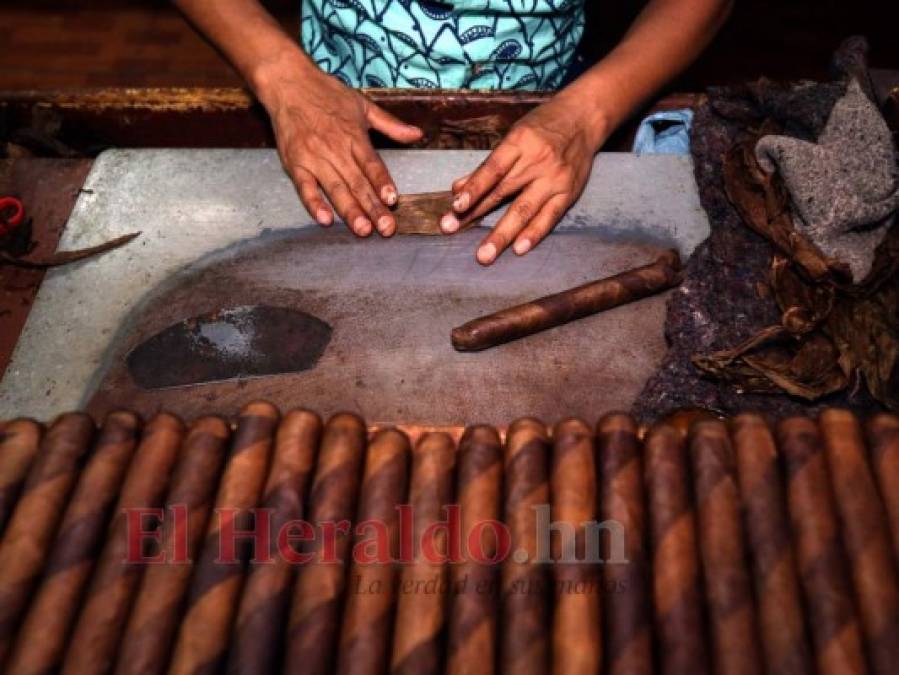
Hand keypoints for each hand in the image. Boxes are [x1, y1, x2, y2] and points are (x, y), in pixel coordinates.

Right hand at [260, 59, 422, 236]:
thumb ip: (390, 124)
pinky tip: (325, 220)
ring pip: (335, 189)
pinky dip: (314, 204)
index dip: (383, 183)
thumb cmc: (326, 93)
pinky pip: (305, 188)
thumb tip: (418, 134)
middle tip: (386, 229)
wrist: (288, 83)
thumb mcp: (363, 104)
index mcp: (354, 136)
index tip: (393, 201)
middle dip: (373, 208)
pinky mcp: (295, 164)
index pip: (372, 165)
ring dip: (350, 211)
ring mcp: (314, 158)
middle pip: (358, 183)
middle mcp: (335, 149)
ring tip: (363, 230)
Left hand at [442, 92, 607, 263]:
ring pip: (524, 210)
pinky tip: (519, 249)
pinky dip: (534, 234)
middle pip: (503, 192)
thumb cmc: (543, 126)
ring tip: (485, 255)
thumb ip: (487, 166)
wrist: (584, 118)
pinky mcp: (568, 193)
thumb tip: (457, 188)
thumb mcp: (514, 135)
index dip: (473, 189)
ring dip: (502, 234)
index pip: (492, 169)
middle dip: (476, 213)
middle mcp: (538, 161)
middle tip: (452, 230)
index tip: (455, 206)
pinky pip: (549, 217)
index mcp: (520, 142)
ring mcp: (555, 179)